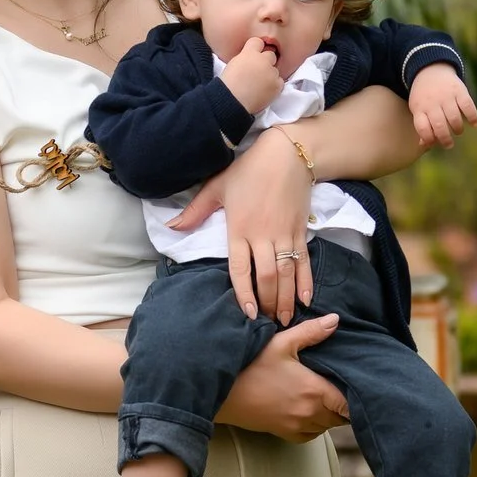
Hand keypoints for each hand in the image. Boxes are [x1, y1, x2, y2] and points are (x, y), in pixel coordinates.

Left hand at [181, 127, 312, 321]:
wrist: (288, 153)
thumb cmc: (249, 169)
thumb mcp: (217, 186)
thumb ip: (195, 211)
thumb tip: (171, 227)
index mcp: (239, 229)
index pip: (240, 269)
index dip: (244, 293)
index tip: (246, 314)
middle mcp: (263, 237)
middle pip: (266, 278)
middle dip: (266, 303)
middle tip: (266, 323)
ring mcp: (284, 235)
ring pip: (286, 274)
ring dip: (285, 299)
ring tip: (284, 319)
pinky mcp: (301, 231)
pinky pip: (304, 262)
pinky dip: (306, 282)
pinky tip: (305, 300)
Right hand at [219, 35, 283, 114]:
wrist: (231, 102)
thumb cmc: (227, 85)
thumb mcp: (233, 64)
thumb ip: (244, 58)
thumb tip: (249, 59)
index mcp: (249, 53)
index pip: (258, 42)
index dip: (256, 49)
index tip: (254, 56)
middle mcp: (263, 60)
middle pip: (270, 55)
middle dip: (265, 62)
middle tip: (257, 72)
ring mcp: (271, 72)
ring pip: (275, 70)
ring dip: (269, 75)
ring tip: (259, 85)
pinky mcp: (277, 85)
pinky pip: (279, 82)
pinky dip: (274, 86)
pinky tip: (264, 91)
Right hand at [219, 317, 348, 440]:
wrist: (222, 393)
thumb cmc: (250, 366)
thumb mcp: (281, 343)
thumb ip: (311, 332)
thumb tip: (335, 320)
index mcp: (314, 391)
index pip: (349, 405)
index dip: (356, 396)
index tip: (355, 385)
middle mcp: (309, 413)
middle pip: (341, 417)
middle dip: (343, 404)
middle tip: (338, 386)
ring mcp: (297, 426)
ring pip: (327, 426)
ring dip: (329, 414)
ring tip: (323, 395)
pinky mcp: (285, 433)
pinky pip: (311, 435)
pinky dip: (315, 425)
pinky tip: (307, 408)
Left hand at [408, 63, 476, 150]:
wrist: (430, 70)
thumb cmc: (424, 97)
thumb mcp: (417, 109)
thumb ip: (422, 126)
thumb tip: (425, 145)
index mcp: (419, 108)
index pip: (423, 128)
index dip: (429, 139)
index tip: (434, 143)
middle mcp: (432, 103)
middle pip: (439, 125)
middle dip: (445, 139)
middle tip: (449, 145)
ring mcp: (446, 96)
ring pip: (454, 117)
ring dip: (458, 129)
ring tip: (458, 131)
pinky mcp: (459, 90)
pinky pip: (468, 106)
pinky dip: (473, 117)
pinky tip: (474, 124)